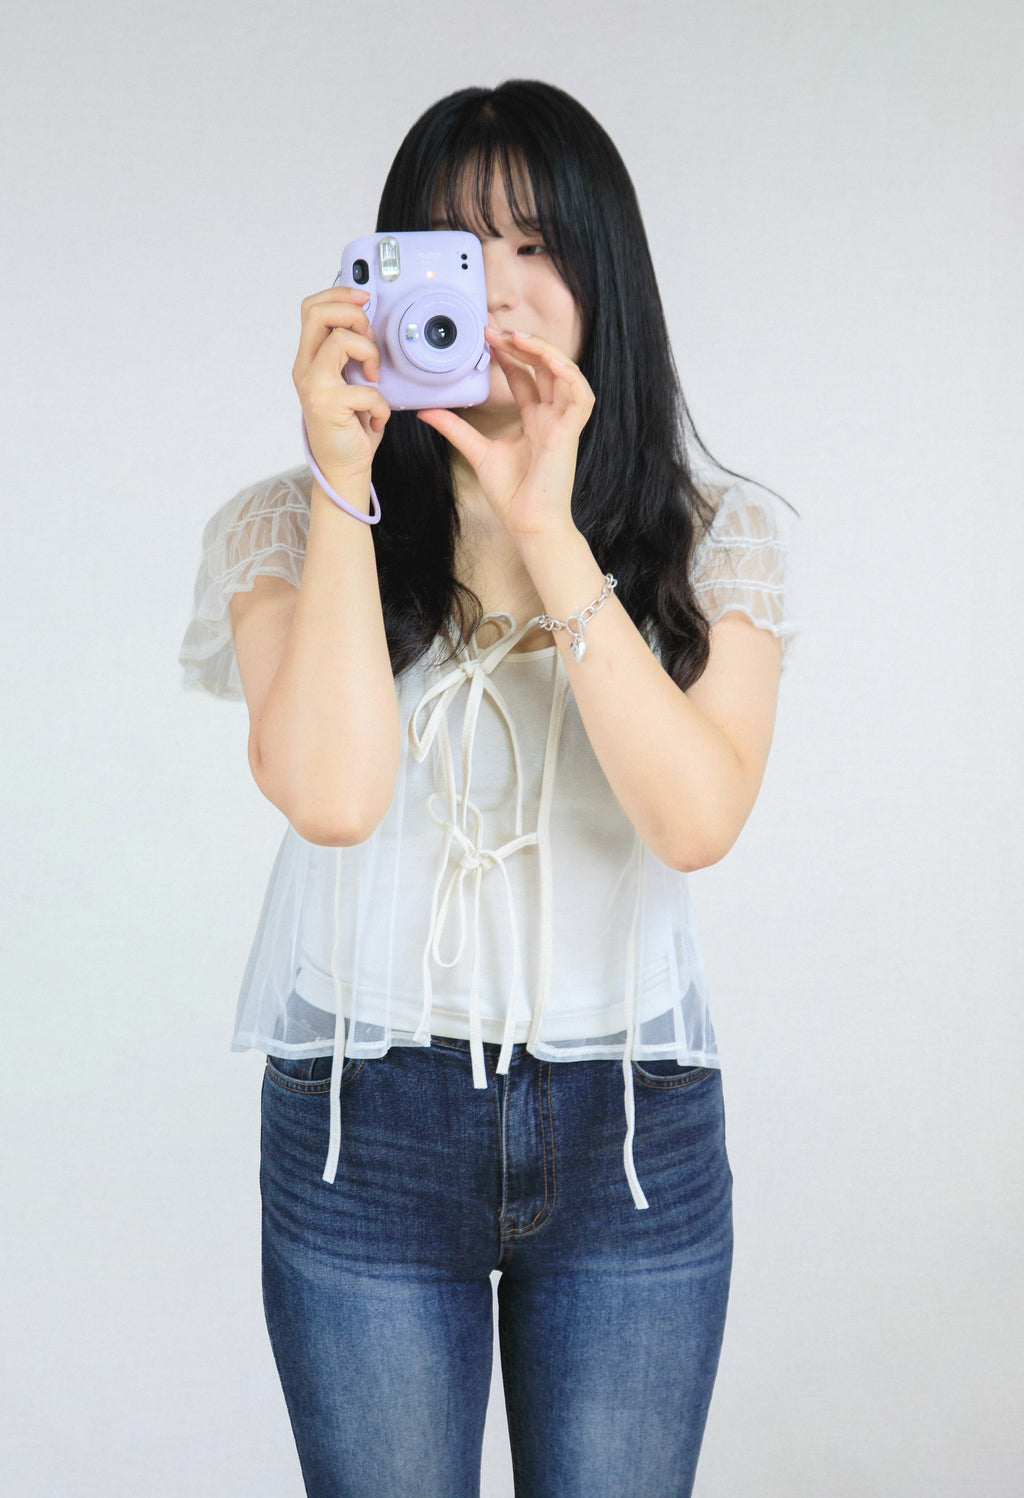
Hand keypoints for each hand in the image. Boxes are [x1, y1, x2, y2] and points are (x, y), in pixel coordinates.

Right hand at [292, 286, 391, 492]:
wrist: (343, 469)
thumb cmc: (351, 427)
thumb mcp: (349, 381)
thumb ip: (350, 355)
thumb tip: (368, 323)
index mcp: (309, 359)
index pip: (312, 309)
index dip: (339, 294)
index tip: (365, 299)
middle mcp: (305, 369)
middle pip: (318, 313)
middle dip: (353, 314)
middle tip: (369, 338)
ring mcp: (314, 387)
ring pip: (340, 340)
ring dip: (369, 354)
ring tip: (373, 377)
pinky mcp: (328, 406)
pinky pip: (365, 388)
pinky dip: (380, 404)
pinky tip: (376, 418)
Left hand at [417, 326, 594, 539]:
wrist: (527, 524)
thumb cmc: (511, 494)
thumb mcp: (476, 451)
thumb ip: (454, 428)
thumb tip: (426, 410)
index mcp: (535, 420)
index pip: (525, 376)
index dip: (509, 354)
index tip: (485, 337)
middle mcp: (551, 417)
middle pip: (544, 368)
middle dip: (522, 344)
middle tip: (494, 331)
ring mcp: (563, 424)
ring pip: (565, 374)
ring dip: (544, 352)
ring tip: (517, 338)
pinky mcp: (571, 434)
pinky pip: (581, 397)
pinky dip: (570, 376)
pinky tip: (549, 362)